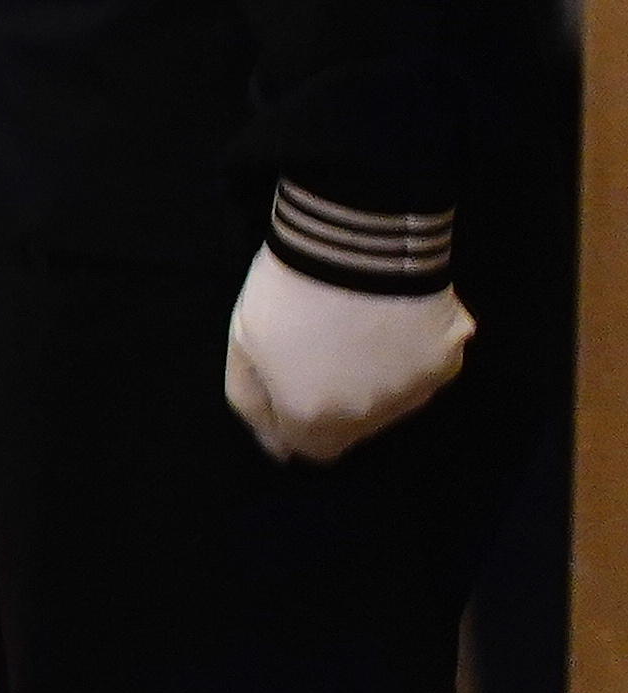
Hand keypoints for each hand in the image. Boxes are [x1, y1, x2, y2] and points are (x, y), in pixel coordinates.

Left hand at [223, 251, 470, 462]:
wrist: (356, 242)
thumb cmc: (288, 289)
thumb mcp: (242, 343)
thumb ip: (252, 400)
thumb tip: (275, 445)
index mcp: (313, 416)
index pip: (309, 450)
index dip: (297, 425)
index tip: (293, 388)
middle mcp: (369, 418)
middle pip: (352, 430)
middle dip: (335, 403)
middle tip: (324, 352)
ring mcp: (416, 391)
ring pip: (392, 403)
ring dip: (375, 383)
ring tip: (359, 332)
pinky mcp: (449, 362)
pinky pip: (426, 371)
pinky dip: (410, 356)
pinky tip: (394, 321)